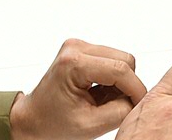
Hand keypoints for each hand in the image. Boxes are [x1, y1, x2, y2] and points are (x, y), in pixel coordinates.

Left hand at [10, 39, 146, 139]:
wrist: (32, 119)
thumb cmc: (52, 124)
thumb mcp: (90, 125)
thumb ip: (120, 111)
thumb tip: (138, 100)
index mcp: (73, 63)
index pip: (120, 69)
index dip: (136, 89)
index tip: (139, 106)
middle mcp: (75, 48)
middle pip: (124, 60)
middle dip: (128, 85)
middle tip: (119, 107)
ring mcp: (77, 46)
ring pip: (120, 58)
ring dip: (121, 81)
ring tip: (105, 101)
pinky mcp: (81, 49)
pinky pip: (111, 59)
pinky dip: (112, 77)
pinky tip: (100, 93)